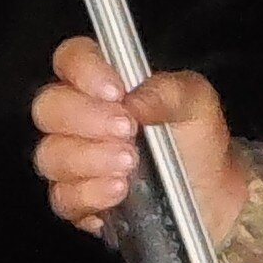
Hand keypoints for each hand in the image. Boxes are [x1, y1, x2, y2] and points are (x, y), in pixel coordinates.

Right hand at [30, 38, 249, 247]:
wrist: (213, 194)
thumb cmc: (197, 141)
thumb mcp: (196, 102)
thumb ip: (167, 91)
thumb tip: (134, 100)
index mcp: (102, 83)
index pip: (70, 59)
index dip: (84, 70)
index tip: (115, 91)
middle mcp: (79, 119)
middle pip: (48, 107)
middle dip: (86, 118)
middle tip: (127, 131)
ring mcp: (73, 161)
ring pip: (51, 155)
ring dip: (90, 159)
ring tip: (129, 165)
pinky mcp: (78, 202)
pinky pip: (64, 198)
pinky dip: (90, 195)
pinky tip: (119, 193)